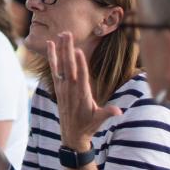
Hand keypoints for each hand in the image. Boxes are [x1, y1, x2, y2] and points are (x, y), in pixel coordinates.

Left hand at [48, 32, 120, 148]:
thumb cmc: (88, 126)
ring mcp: (62, 88)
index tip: (79, 51)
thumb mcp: (99, 120)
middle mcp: (70, 89)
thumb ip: (108, 113)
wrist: (72, 135)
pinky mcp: (58, 87)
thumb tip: (119, 112)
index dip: (80, 65)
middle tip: (67, 34)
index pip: (81, 77)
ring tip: (60, 34)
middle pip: (69, 67)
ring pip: (60, 66)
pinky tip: (51, 44)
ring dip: (60, 49)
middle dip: (68, 50)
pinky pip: (54, 69)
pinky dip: (52, 57)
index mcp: (82, 95)